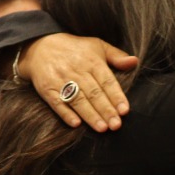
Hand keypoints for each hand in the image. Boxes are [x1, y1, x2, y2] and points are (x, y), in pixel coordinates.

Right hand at [19, 34, 137, 131]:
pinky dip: (66, 113)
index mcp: (92, 61)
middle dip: (106, 110)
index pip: (107, 81)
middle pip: (94, 93)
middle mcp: (77, 70)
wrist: (39, 46)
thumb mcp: (97, 46)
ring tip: (102, 128)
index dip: (116, 96)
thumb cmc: (74, 49)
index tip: (125, 110)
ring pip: (78, 100)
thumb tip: (134, 62)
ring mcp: (60, 80)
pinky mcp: (46, 88)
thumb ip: (116, 56)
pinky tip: (76, 124)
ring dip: (90, 115)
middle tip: (116, 125)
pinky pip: (56, 102)